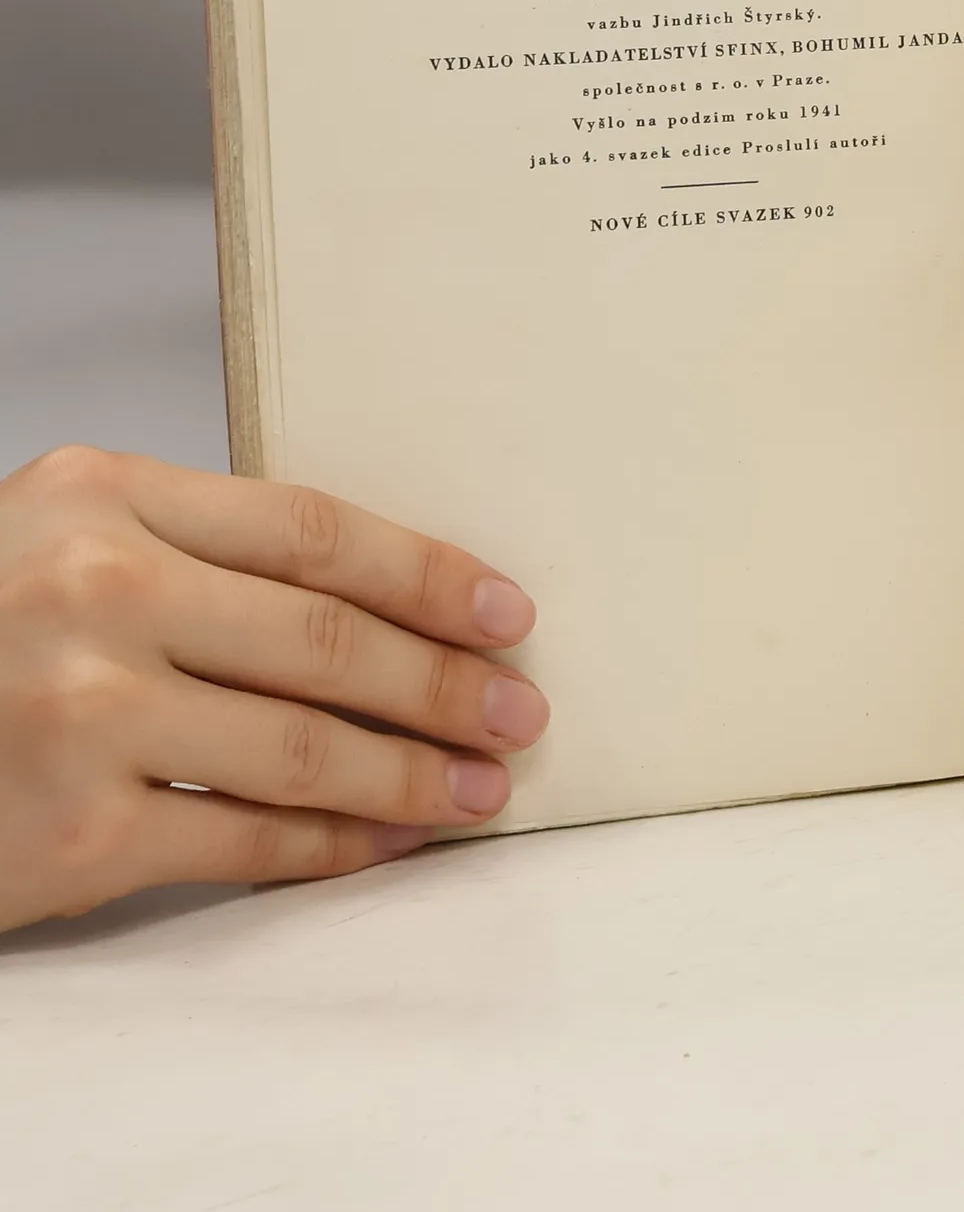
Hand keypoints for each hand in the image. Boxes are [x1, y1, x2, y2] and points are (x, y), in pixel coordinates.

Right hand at [0, 446, 548, 932]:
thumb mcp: (65, 546)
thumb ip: (201, 553)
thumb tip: (389, 605)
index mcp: (102, 497)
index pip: (314, 531)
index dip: (430, 574)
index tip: (507, 611)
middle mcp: (93, 593)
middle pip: (329, 640)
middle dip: (447, 684)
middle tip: (519, 711)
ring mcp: (80, 714)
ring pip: (308, 746)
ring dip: (414, 775)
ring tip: (479, 788)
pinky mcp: (72, 833)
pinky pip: (248, 838)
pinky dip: (335, 846)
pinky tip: (388, 842)